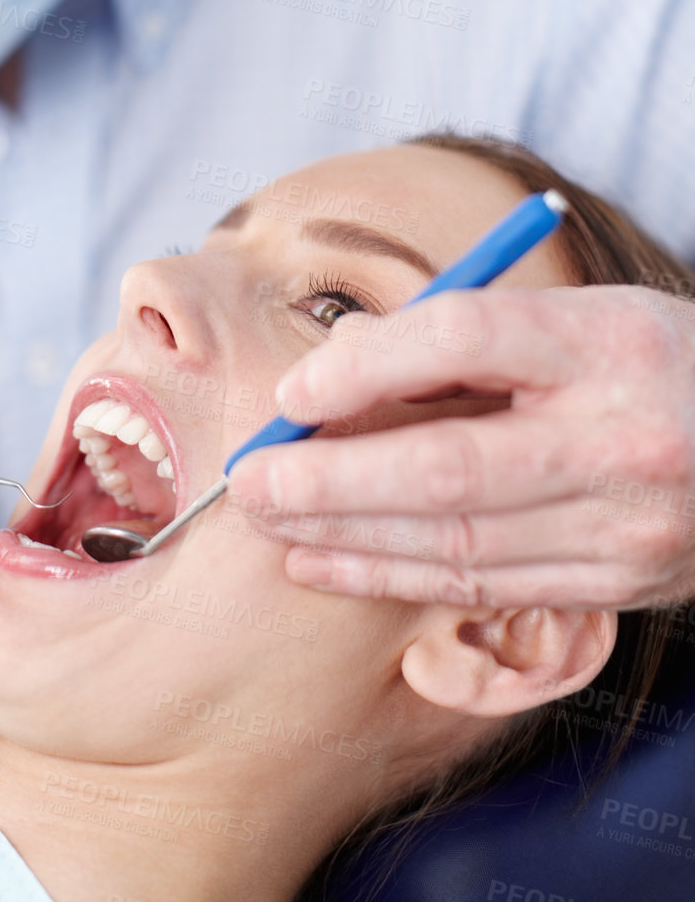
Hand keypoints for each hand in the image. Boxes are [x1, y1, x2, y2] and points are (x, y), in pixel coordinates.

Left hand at [227, 286, 694, 608]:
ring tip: (271, 523)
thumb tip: (340, 357)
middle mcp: (618, 438)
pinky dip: (395, 577)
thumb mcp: (579, 314)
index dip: (366, 364)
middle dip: (330, 479)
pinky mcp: (618, 584)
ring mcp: (623, 524)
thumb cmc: (651, 363)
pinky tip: (329, 563)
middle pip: (447, 463)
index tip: (295, 388)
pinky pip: (486, 587)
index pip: (464, 339)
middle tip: (249, 480)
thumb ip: (463, 331)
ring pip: (458, 542)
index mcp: (605, 344)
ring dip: (347, 538)